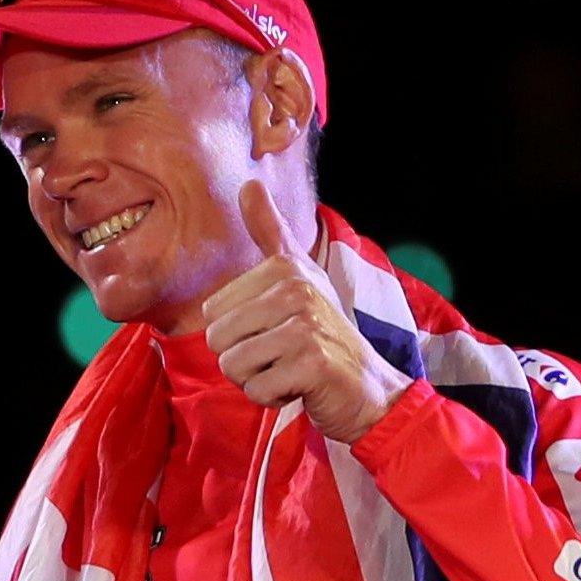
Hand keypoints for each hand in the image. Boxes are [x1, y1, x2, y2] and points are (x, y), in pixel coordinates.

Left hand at [202, 180, 409, 443]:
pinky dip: (273, 398)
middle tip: (280, 355)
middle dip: (242, 359)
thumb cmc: (324, 332)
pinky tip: (299, 386)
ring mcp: (306, 325)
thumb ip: (270, 232)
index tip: (273, 331)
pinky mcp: (312, 363)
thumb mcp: (299, 276)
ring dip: (255, 380)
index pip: (212, 312)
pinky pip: (256, 390)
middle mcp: (296, 290)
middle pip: (217, 338)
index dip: (236, 333)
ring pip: (232, 365)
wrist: (368, 387)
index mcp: (285, 267)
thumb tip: (248, 183)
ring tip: (287, 369)